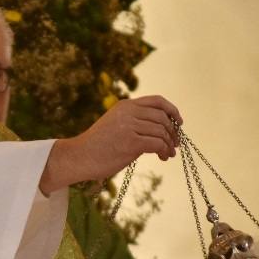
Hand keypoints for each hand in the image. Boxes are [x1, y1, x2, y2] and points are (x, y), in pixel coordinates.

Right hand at [41, 95, 181, 193]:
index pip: (157, 101)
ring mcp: (129, 126)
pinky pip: (158, 144)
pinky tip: (163, 157)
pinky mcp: (131, 142)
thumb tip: (161, 130)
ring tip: (168, 153)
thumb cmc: (96, 146)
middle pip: (163, 117)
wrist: (79, 157)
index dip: (172, 110)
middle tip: (175, 144)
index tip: (178, 123)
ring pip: (162, 132)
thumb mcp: (115, 125)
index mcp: (125, 105)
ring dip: (169, 144)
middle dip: (173, 131)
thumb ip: (134, 122)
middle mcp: (128, 112)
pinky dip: (164, 150)